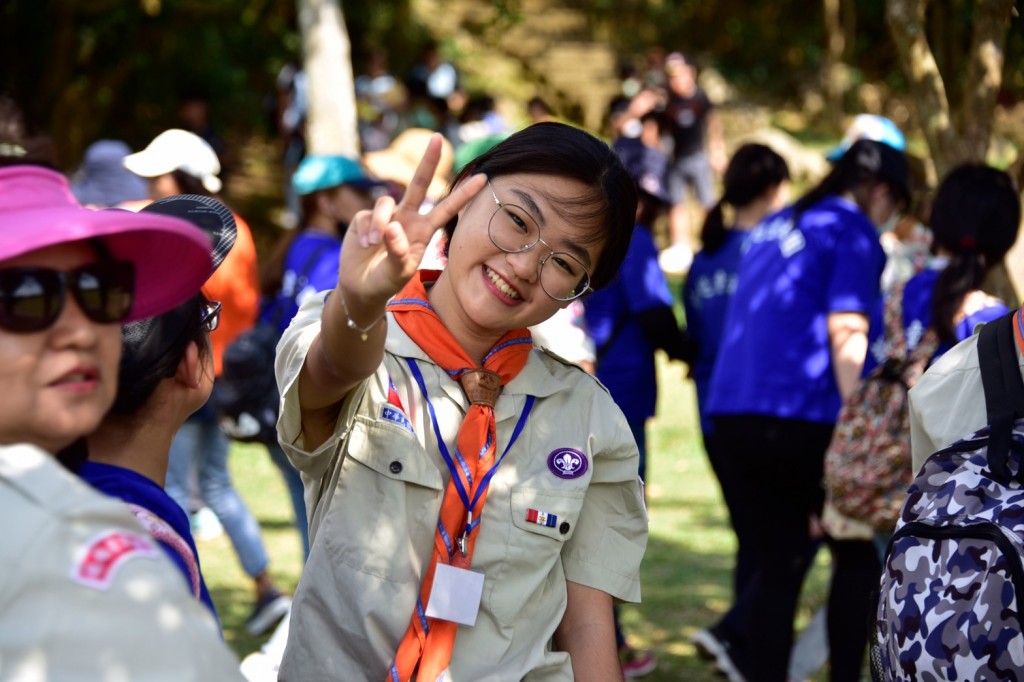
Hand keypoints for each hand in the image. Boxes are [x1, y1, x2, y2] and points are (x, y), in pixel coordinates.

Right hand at [339, 134, 485, 306]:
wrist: (361, 287)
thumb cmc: (386, 281)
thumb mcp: (397, 270)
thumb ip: (398, 250)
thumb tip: (392, 226)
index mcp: (424, 231)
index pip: (447, 209)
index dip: (464, 194)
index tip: (484, 178)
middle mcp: (408, 218)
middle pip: (418, 183)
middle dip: (428, 160)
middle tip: (438, 138)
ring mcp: (387, 216)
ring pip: (385, 204)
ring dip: (379, 224)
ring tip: (373, 245)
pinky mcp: (365, 217)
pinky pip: (367, 216)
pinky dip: (365, 232)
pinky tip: (364, 246)